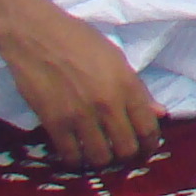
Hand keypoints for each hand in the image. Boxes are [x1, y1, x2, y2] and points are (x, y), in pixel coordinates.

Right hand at [0, 0, 165, 169]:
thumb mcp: (117, 58)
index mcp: (127, 85)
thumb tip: (159, 113)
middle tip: (123, 154)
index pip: (148, 128)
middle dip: (128, 156)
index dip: (150, 145)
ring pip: (100, 157)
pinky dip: (76, 160)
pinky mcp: (54, 122)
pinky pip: (71, 155)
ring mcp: (80, 115)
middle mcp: (107, 104)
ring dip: (103, 160)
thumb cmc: (79, 40)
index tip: (146, 150)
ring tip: (101, 154)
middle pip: (127, 148)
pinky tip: (78, 154)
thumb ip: (138, 89)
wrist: (36, 35)